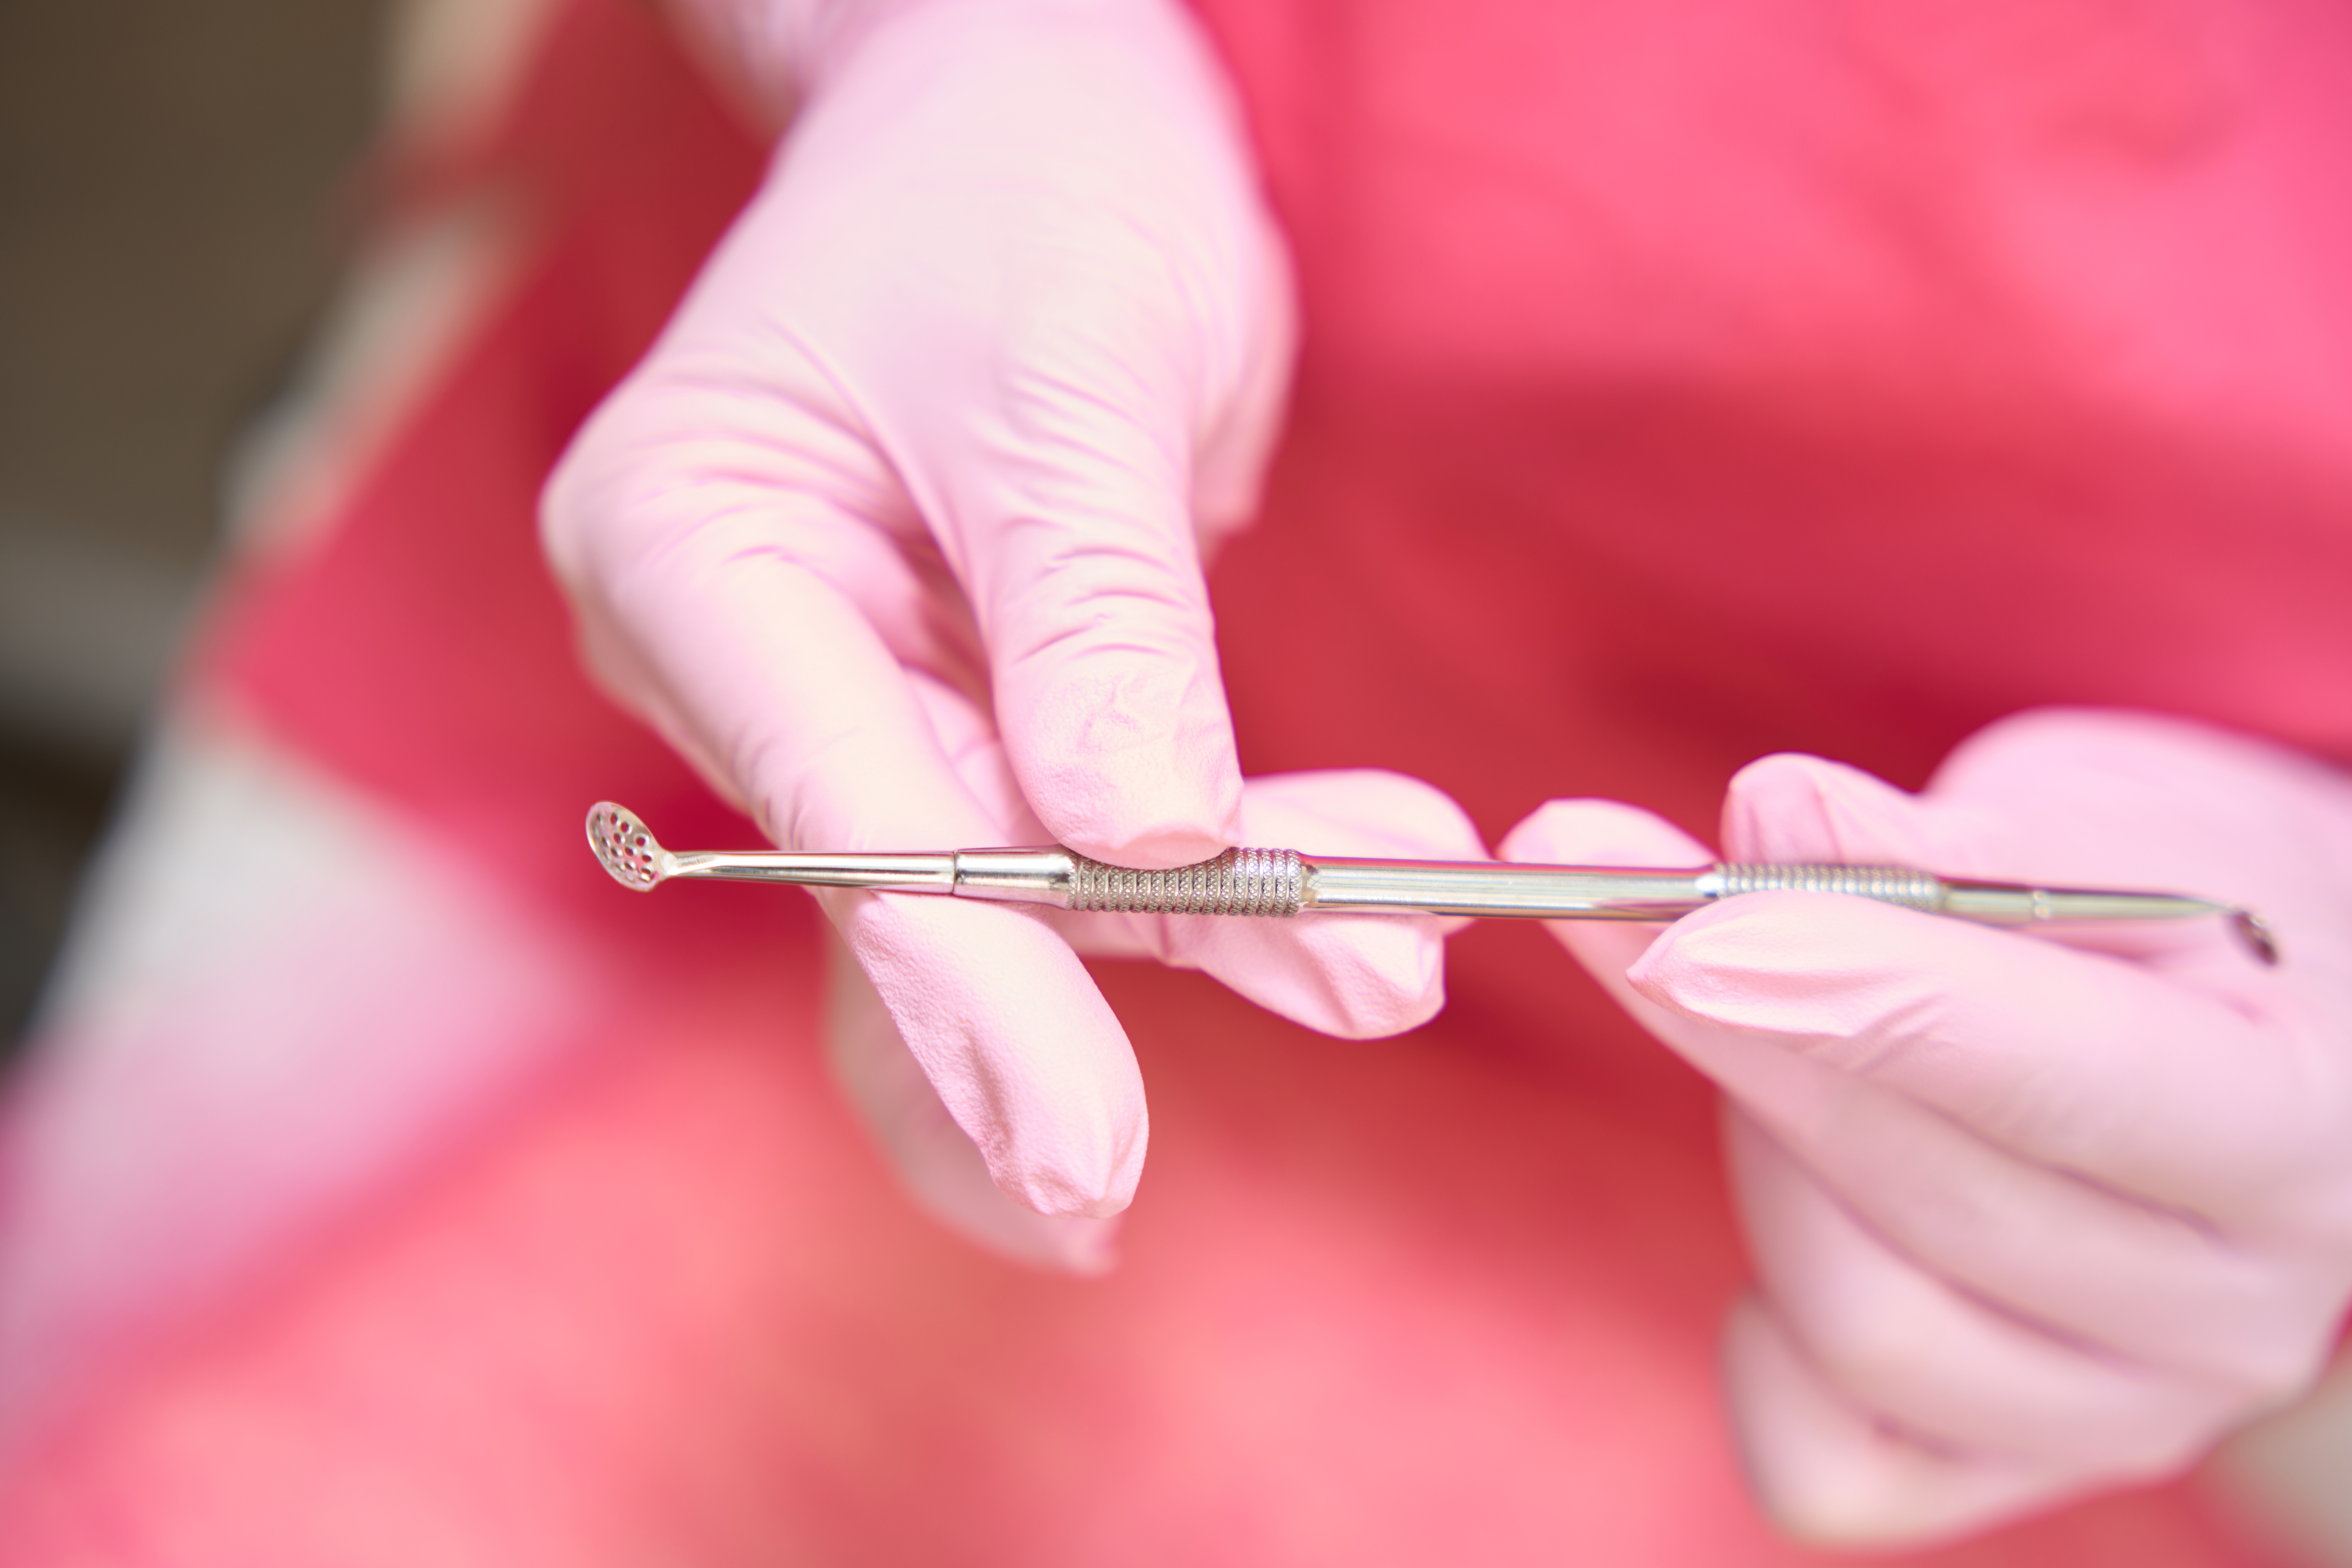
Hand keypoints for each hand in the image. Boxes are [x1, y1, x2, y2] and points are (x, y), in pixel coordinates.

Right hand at [544, 0, 1477, 1264]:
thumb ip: (1093, 610)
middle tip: (1345, 999)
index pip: (835, 806)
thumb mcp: (1073, 362)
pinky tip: (1350, 913)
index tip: (1078, 1152)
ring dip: (1216, 922)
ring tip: (1396, 949)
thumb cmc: (1022, 178)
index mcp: (689, 546)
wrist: (1028, 107)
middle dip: (1128, 968)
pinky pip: (1072, 842)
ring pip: (1019, 884)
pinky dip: (1216, 875)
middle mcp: (741, 651)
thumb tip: (1129, 843)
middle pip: (924, 878)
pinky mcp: (964, 715)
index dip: (964, 986)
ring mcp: (851, 696)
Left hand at [1503, 709, 2351, 1544]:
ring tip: (1778, 1040)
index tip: (1689, 922)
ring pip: (1862, 1322)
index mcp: (2304, 1120)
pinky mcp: (2009, 1478)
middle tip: (1608, 899)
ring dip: (1766, 1162)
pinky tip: (1798, 1210)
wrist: (2255, 1037)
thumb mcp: (2110, 825)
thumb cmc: (2177, 911)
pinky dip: (1765, 1338)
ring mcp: (2127, 1416)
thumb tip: (1776, 820)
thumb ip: (1956, 846)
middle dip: (1746, 1033)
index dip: (1861, 994)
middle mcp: (2239, 1308)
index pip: (2063, 1079)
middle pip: (1933, 1198)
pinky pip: (1823, 1460)